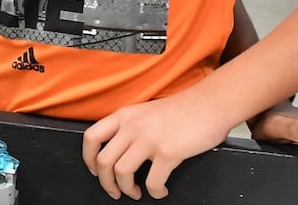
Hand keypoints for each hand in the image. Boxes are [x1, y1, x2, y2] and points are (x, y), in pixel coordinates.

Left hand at [83, 92, 234, 198]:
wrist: (209, 104)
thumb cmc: (181, 110)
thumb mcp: (145, 111)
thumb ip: (129, 126)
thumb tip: (118, 150)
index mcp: (124, 116)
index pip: (91, 137)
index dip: (88, 159)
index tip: (95, 171)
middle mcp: (131, 126)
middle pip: (103, 161)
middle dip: (106, 182)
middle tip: (115, 191)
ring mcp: (149, 139)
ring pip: (122, 172)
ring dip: (127, 189)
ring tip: (136, 193)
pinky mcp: (168, 152)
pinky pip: (153, 182)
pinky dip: (155, 192)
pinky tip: (161, 190)